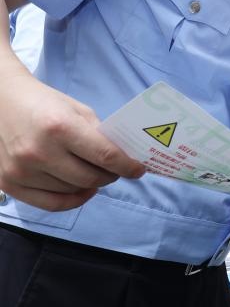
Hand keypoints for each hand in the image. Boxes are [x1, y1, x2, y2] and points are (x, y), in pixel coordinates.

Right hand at [0, 72, 145, 210]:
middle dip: (111, 176)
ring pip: (73, 192)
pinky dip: (73, 200)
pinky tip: (83, 190)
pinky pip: (51, 205)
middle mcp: (39, 152)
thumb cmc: (45, 104)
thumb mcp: (77, 110)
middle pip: (91, 178)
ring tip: (96, 174)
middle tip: (116, 170)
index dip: (127, 166)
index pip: (105, 156)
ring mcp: (22, 170)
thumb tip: (123, 158)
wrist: (1, 102)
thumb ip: (99, 135)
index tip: (138, 169)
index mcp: (60, 127)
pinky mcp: (9, 183)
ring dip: (92, 186)